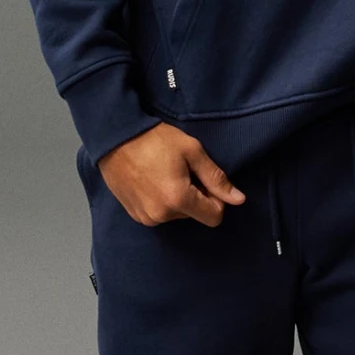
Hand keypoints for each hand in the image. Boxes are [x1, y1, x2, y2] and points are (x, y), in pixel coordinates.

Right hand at [97, 122, 245, 227]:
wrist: (115, 137)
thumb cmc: (154, 139)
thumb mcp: (191, 151)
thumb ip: (216, 178)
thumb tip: (239, 200)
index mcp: (178, 200)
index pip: (214, 217)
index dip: (216, 199)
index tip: (204, 180)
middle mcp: (161, 215)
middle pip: (194, 215)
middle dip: (195, 196)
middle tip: (181, 171)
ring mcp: (145, 217)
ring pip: (177, 215)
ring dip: (177, 198)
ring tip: (163, 173)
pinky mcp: (135, 215)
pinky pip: (159, 214)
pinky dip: (161, 201)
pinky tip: (152, 180)